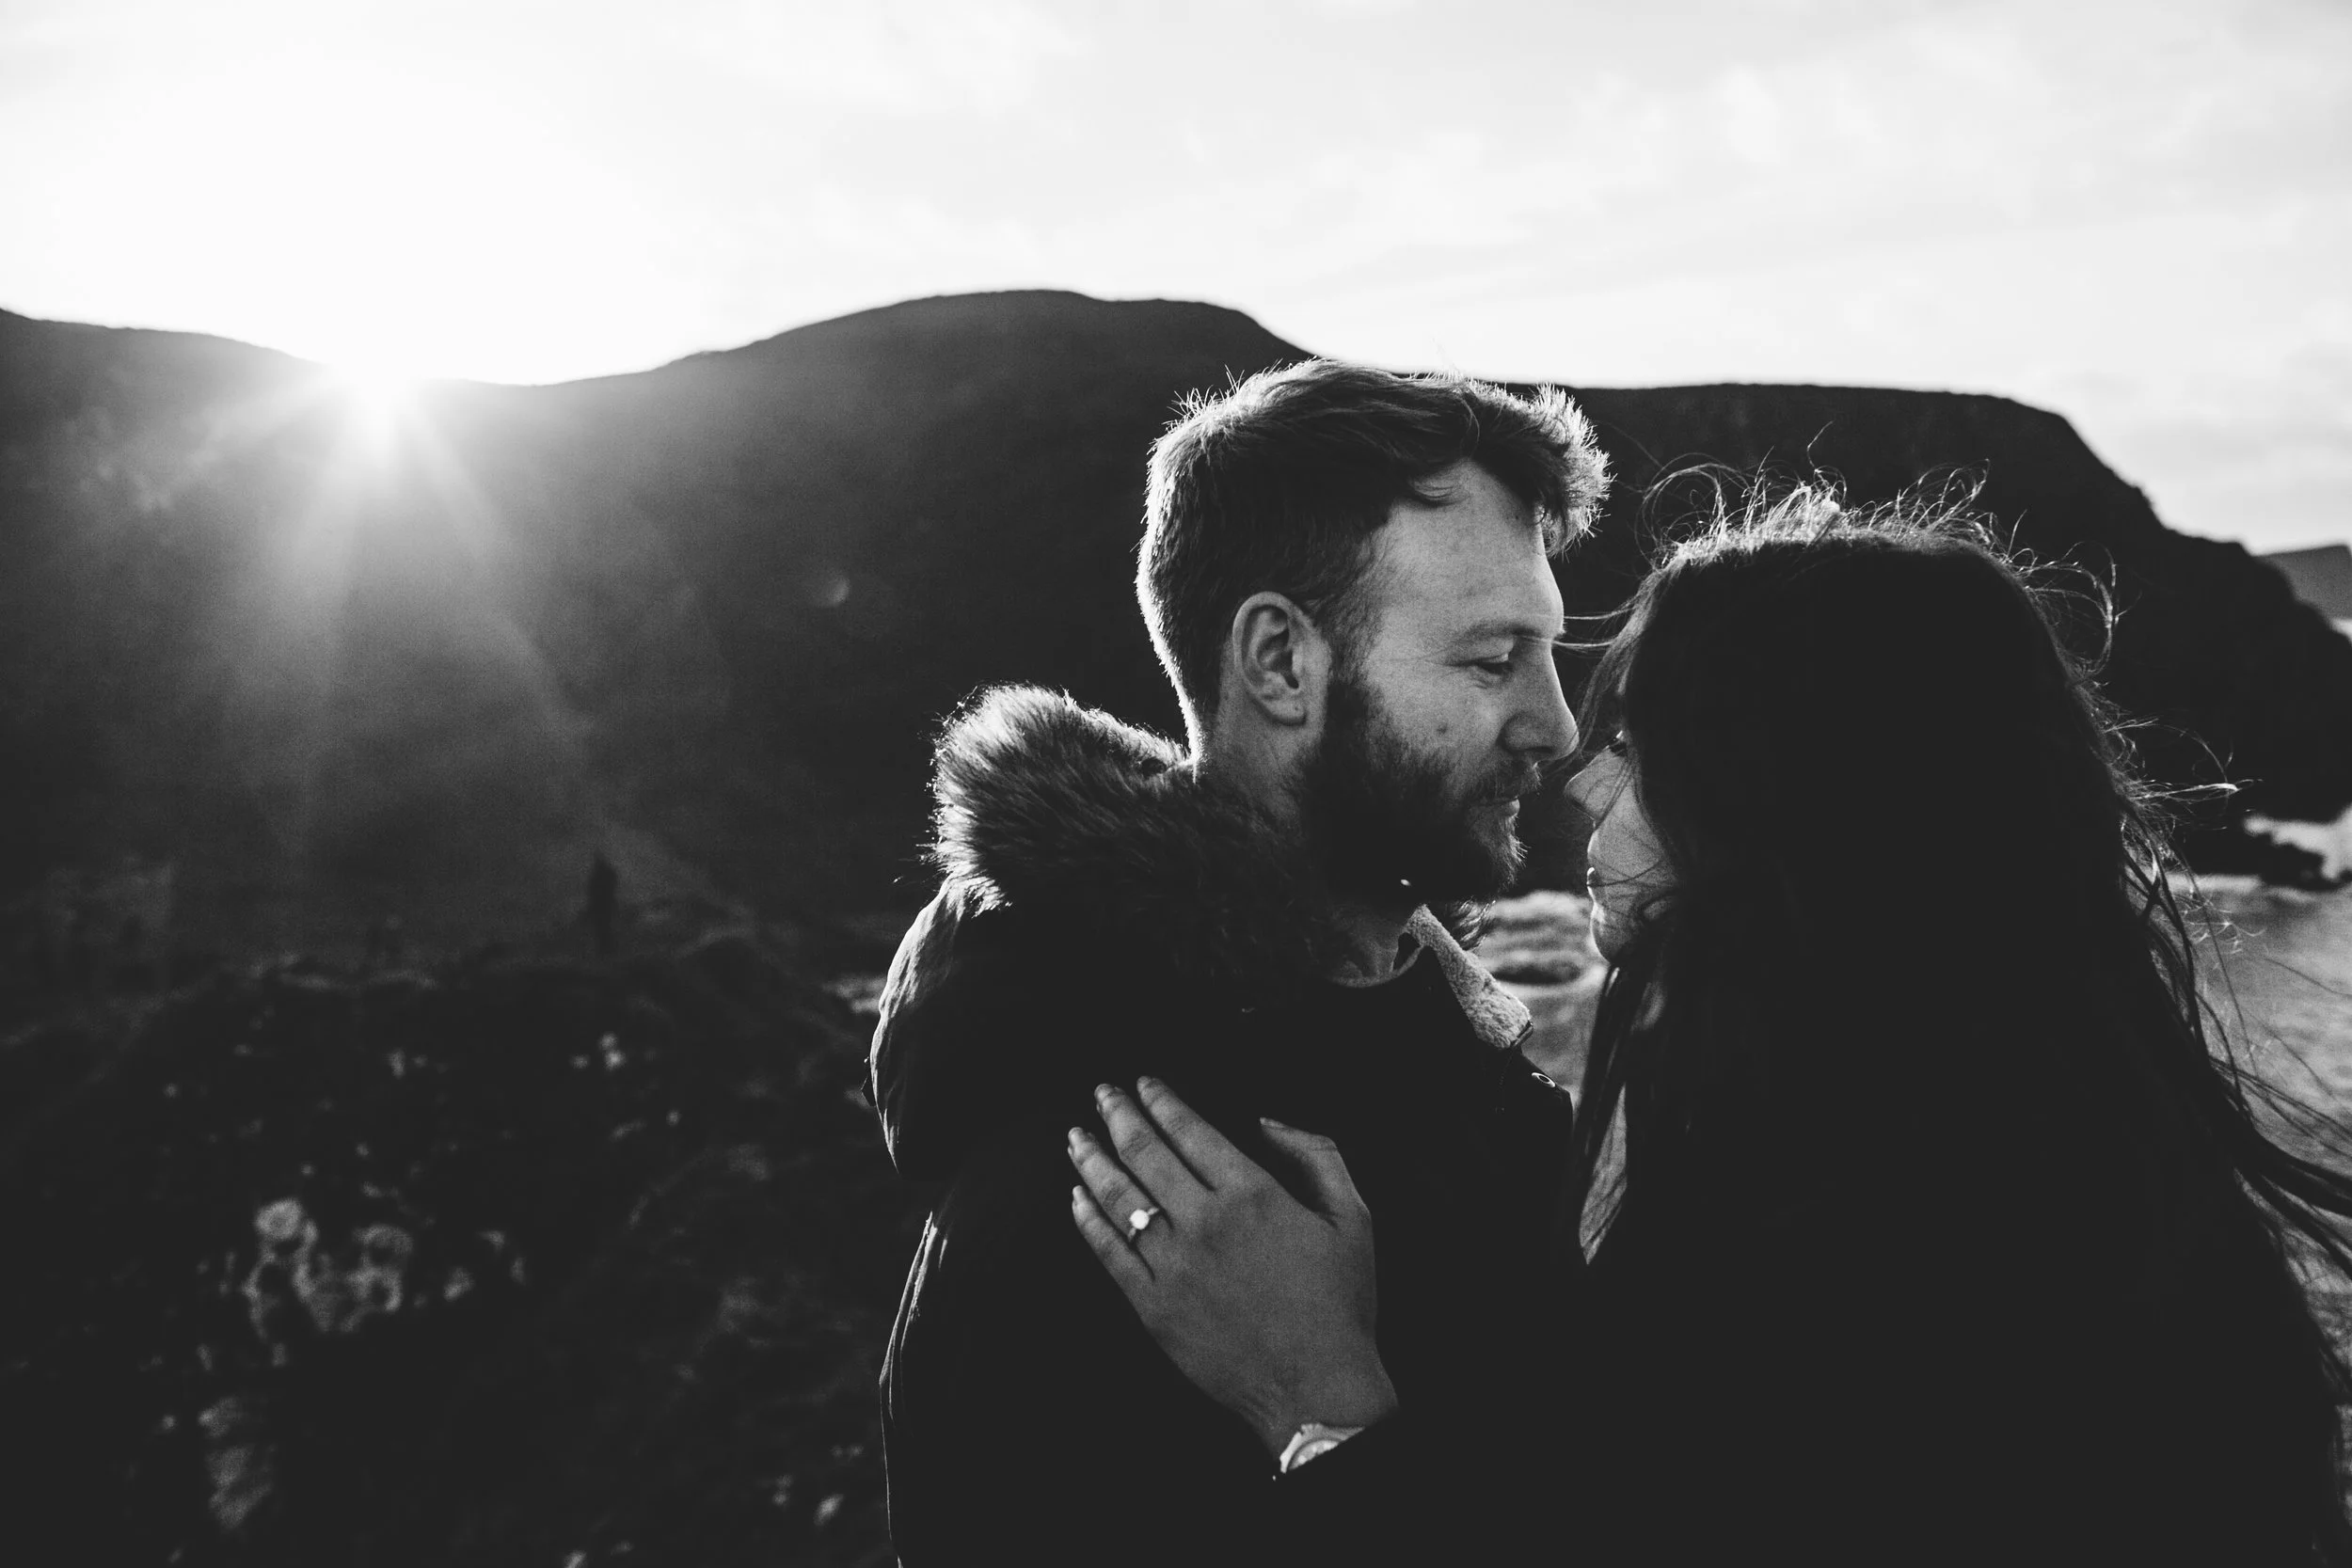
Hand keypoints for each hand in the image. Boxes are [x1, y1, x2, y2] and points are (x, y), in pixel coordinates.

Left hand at [1067, 1077, 1397, 1457]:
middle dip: (1119, 1115)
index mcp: (1252, 1195)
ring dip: (1093, 1161)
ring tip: (1076, 1138)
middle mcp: (1205, 1222)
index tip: (1146, 1084)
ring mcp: (1174, 1265)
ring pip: (1120, 1198)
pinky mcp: (1153, 1307)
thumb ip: (1316, 1156)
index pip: (1192, 1131)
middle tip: (1103, 1093)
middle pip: (1147, 1154)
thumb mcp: (1353, 1218)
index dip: (1163, 1101)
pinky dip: (1089, 1222)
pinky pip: (1110, 1254)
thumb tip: (1269, 1123)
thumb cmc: (1338, 1306)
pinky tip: (1077, 1201)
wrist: (1316, 1387)